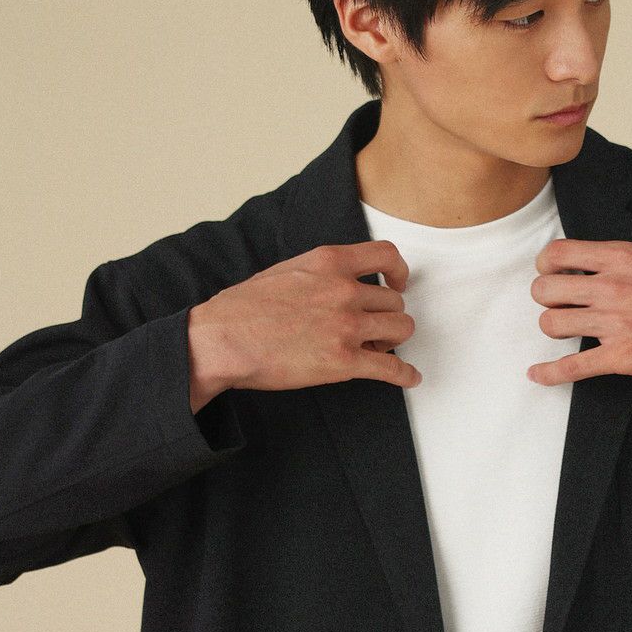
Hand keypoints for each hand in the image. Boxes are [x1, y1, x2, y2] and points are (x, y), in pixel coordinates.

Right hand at [188, 240, 422, 407]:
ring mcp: (346, 326)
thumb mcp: (289, 269)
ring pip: (400, 329)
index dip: (400, 271)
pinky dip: (405, 374)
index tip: (398, 283)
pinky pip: (391, 368)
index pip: (386, 255)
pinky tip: (408, 377)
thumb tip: (345, 285)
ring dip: (393, 341)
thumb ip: (323, 273)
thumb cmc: (244, 308)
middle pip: (395, 301)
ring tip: (379, 349)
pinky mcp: (344, 362)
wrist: (222, 340)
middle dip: (387, 316)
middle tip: (374, 329)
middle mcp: (344, 290)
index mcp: (330, 263)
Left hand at [526, 238, 631, 385]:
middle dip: (546, 298)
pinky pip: (570, 367)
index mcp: (621, 258)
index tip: (551, 275)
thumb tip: (597, 266)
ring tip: (565, 331)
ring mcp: (615, 323)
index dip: (546, 266)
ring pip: (551, 324)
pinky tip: (537, 374)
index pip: (558, 254)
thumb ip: (623, 261)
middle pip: (546, 290)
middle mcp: (611, 287)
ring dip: (554, 329)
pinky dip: (548, 374)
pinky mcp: (622, 358)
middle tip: (559, 305)